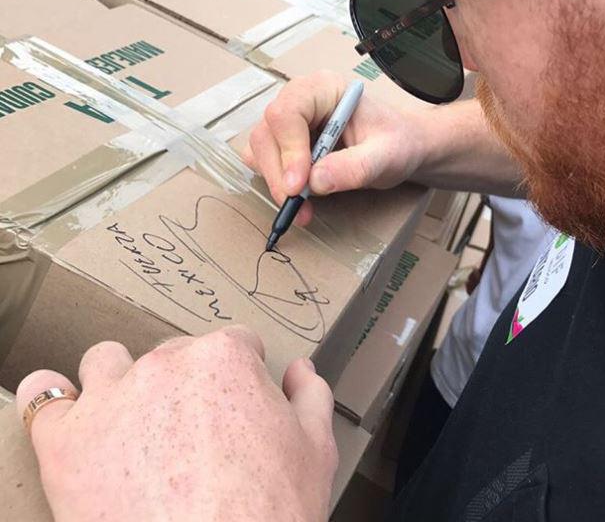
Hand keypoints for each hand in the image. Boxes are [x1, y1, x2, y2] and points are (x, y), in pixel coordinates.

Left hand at [16, 327, 336, 521]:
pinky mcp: (66, 439)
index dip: (243, 375)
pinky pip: (44, 395)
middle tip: (192, 432)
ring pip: (108, 361)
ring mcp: (113, 397)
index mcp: (226, 359)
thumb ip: (310, 396)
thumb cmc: (267, 513)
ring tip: (131, 421)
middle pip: (176, 353)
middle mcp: (167, 364)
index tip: (239, 405)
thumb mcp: (315, 450)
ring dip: (119, 380)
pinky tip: (70, 413)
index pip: (237, 345)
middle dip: (186, 383)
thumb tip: (299, 371)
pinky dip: (54, 398)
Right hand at [243, 71, 430, 225]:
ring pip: (260, 149)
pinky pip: (264, 161)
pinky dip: (276, 183)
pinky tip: (301, 197)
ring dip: (275, 181)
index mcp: (325, 89)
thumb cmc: (397, 142)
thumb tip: (315, 182)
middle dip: (279, 173)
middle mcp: (301, 100)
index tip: (300, 185)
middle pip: (267, 133)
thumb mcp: (386, 156)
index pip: (288, 112)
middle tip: (298, 205)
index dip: (288, 150)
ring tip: (303, 207)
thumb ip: (355, 167)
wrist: (402, 147)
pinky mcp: (286, 143)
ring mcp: (290, 121)